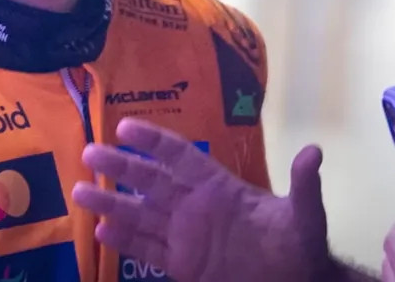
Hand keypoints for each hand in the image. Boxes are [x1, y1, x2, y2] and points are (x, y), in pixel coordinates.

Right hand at [72, 117, 338, 281]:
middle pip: (150, 181)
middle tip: (88, 153)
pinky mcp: (184, 266)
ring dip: (111, 204)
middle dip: (120, 167)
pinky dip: (125, 242)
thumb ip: (303, 185)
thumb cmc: (300, 245)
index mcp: (218, 187)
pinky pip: (148, 250)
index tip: (123, 127)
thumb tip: (315, 152)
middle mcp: (194, 206)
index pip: (181, 157)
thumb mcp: (305, 215)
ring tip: (78, 192)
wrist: (296, 281)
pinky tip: (101, 233)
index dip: (154, 141)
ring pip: (140, 214)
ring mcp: (186, 236)